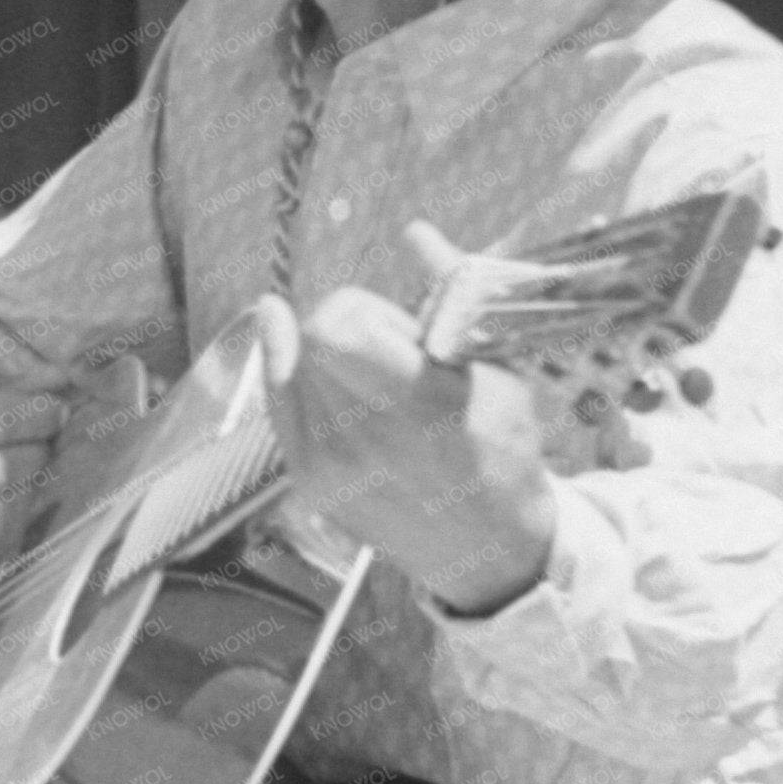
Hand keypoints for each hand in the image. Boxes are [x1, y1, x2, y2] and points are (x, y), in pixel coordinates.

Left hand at [255, 222, 557, 616]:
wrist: (489, 552)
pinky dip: (297, 378)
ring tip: (373, 382)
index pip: (335, 324)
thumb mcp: (498, 371)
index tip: (393, 325)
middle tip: (386, 351)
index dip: (359, 308)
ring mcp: (327, 466)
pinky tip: (323, 373)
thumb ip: (452, 295)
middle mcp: (362, 439)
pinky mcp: (306, 482)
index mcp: (420, 406)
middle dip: (346, 326)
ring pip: (293, 366)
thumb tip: (416, 232)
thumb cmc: (504, 452)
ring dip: (325, 357)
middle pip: (311, 339)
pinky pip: (279, 402)